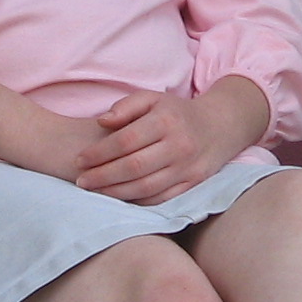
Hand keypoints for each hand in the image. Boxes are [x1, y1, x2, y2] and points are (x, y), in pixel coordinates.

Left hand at [74, 80, 266, 203]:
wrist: (221, 127)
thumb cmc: (177, 113)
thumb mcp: (154, 99)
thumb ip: (126, 106)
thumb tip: (101, 122)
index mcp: (166, 121)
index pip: (126, 140)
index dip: (99, 152)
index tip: (80, 159)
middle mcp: (179, 146)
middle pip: (133, 167)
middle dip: (103, 176)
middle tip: (81, 181)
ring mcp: (188, 168)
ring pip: (146, 187)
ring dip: (116, 193)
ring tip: (94, 191)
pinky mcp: (193, 185)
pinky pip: (161, 199)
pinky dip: (137, 201)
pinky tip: (119, 199)